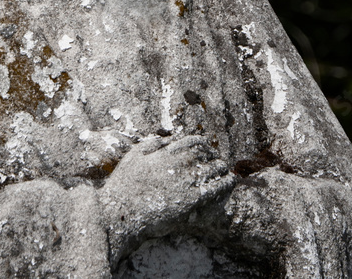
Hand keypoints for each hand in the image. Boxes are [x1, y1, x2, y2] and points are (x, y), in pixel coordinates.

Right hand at [99, 135, 235, 253]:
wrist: (121, 212)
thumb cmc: (124, 185)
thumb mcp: (134, 156)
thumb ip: (152, 144)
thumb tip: (169, 138)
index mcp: (168, 151)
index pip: (194, 142)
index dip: (203, 145)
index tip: (206, 150)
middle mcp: (180, 163)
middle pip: (207, 154)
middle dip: (214, 156)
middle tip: (217, 162)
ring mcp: (187, 181)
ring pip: (215, 168)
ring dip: (222, 168)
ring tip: (226, 171)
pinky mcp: (192, 199)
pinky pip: (217, 187)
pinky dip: (226, 183)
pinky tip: (230, 182)